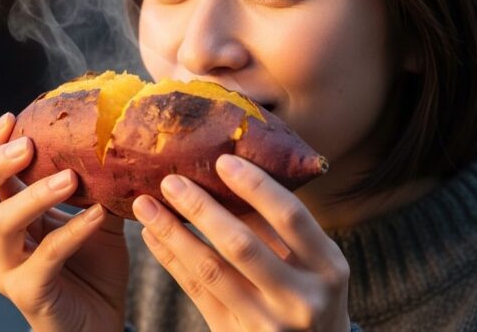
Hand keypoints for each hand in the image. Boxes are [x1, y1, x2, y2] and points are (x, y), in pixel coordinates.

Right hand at [0, 113, 128, 331]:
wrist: (100, 323)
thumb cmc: (94, 267)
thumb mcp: (96, 215)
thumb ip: (96, 182)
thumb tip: (118, 137)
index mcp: (5, 218)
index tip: (12, 116)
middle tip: (27, 144)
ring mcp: (7, 270)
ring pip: (2, 224)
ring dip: (35, 195)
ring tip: (70, 177)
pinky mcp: (28, 294)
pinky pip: (45, 256)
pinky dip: (72, 231)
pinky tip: (98, 214)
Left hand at [133, 154, 350, 331]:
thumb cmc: (314, 293)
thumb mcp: (316, 263)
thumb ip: (282, 228)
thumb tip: (231, 175)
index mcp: (329, 268)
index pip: (290, 217)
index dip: (256, 186)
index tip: (223, 161)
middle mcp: (301, 298)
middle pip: (242, 245)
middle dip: (201, 209)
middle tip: (171, 181)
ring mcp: (268, 323)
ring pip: (211, 271)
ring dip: (174, 234)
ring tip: (147, 206)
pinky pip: (197, 293)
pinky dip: (172, 261)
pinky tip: (154, 237)